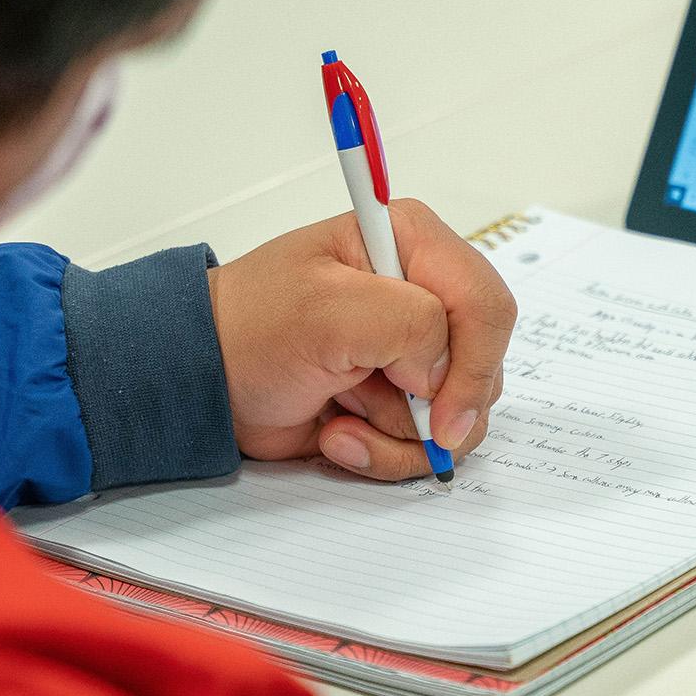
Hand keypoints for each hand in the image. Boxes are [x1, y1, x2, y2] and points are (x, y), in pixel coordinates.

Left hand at [206, 199, 515, 479]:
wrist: (208, 379)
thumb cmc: (251, 328)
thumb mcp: (328, 309)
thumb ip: (409, 324)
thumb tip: (442, 374)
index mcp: (414, 244)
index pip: (487, 306)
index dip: (473, 367)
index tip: (440, 417)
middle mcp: (426, 294)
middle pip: (483, 367)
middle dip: (425, 405)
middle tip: (362, 398)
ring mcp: (417, 352)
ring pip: (461, 415)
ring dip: (396, 432)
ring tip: (341, 410)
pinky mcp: (404, 398)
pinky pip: (430, 444)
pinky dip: (383, 451)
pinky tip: (339, 431)